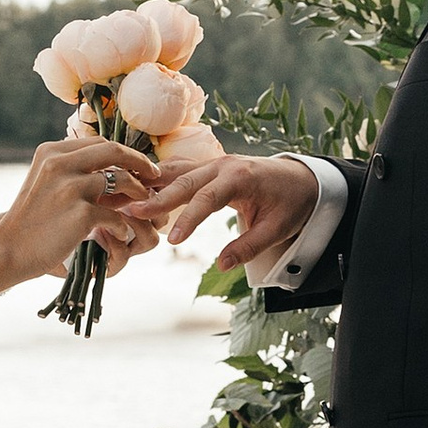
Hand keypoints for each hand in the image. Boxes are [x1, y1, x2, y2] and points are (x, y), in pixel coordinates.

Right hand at [0, 136, 155, 296]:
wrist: (9, 250)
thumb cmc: (31, 221)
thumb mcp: (46, 184)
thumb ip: (74, 172)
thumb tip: (116, 170)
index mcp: (52, 152)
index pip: (98, 142)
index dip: (123, 152)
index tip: (138, 164)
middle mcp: (60, 164)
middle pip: (114, 151)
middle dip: (140, 162)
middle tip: (154, 175)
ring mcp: (70, 188)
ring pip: (121, 181)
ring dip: (138, 193)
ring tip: (142, 206)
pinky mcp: (80, 214)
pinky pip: (116, 216)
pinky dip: (122, 226)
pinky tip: (120, 234)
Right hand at [127, 146, 319, 275]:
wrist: (304, 179)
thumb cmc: (292, 203)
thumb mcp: (276, 229)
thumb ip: (248, 247)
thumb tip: (222, 265)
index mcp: (240, 177)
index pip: (207, 198)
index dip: (188, 219)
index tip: (172, 240)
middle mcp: (223, 164)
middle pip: (184, 180)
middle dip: (157, 197)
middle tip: (131, 210)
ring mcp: (214, 162)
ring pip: (177, 170)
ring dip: (151, 183)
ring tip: (123, 194)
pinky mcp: (209, 166)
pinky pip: (180, 169)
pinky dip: (159, 177)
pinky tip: (137, 186)